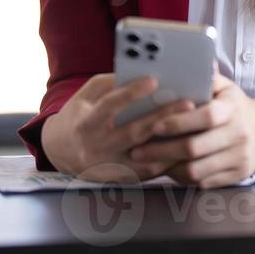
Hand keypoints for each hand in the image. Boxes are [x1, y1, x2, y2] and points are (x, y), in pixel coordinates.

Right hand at [40, 72, 198, 182]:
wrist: (61, 150)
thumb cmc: (80, 114)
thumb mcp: (87, 94)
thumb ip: (111, 84)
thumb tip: (142, 73)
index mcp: (86, 122)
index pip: (109, 106)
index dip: (131, 94)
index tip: (154, 81)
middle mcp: (95, 147)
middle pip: (132, 132)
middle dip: (162, 118)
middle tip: (188, 104)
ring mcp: (107, 167)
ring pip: (143, 157)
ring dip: (170, 143)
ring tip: (193, 127)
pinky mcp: (118, 179)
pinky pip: (146, 172)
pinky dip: (166, 161)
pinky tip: (183, 147)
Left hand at [127, 73, 254, 187]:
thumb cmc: (236, 106)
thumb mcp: (226, 87)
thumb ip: (206, 77)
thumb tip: (190, 62)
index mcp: (233, 109)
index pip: (206, 117)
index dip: (178, 122)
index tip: (154, 126)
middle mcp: (239, 134)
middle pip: (194, 148)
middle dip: (161, 151)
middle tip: (137, 150)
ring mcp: (239, 158)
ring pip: (196, 171)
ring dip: (168, 168)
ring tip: (149, 162)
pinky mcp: (237, 176)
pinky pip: (203, 183)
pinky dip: (182, 178)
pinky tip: (169, 169)